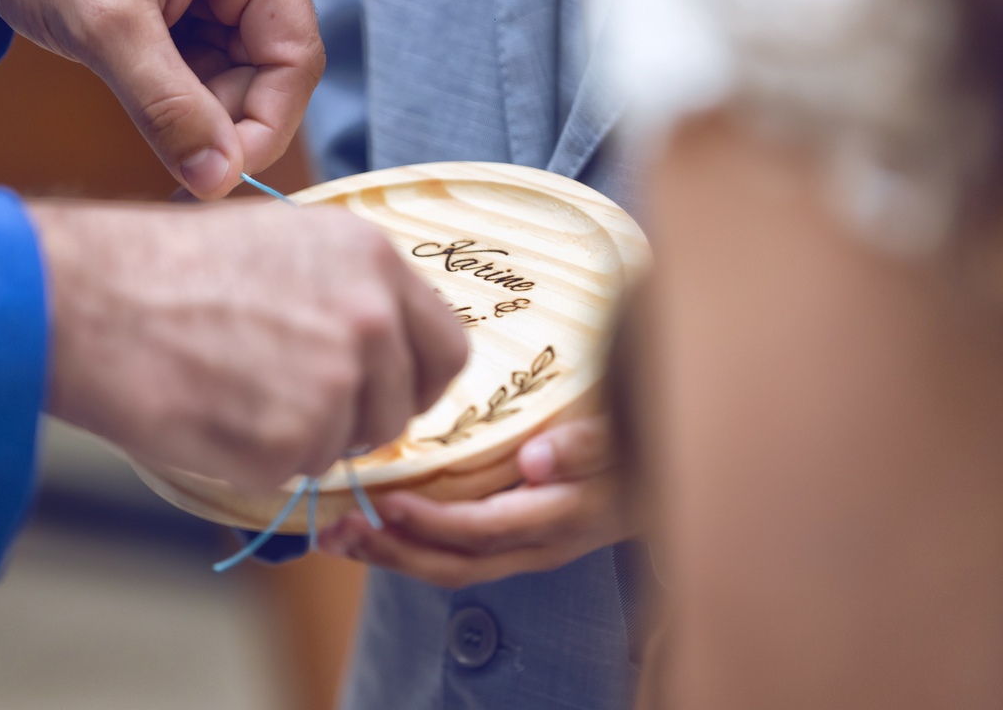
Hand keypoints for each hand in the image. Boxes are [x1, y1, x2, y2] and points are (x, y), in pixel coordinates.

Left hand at [0, 0, 322, 198]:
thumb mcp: (104, 25)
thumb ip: (167, 107)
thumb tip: (217, 179)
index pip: (293, 57)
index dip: (266, 125)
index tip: (220, 175)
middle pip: (267, 69)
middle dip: (221, 118)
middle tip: (175, 152)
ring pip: (234, 72)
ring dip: (193, 106)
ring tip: (135, 96)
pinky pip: (201, 61)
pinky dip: (173, 89)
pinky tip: (133, 81)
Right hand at [27, 199, 467, 490]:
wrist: (87, 298)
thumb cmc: (168, 270)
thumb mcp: (283, 245)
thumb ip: (349, 292)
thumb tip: (385, 347)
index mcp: (373, 257)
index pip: (448, 348)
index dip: (415, 380)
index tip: (385, 391)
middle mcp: (371, 315)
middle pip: (404, 405)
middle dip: (361, 417)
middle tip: (294, 402)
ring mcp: (338, 379)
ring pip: (350, 442)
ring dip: (305, 436)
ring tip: (237, 391)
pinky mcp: (296, 436)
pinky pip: (298, 471)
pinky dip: (261, 459)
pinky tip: (215, 412)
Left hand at [318, 416, 640, 588]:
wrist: (664, 473)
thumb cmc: (639, 441)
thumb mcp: (625, 435)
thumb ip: (587, 445)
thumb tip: (537, 459)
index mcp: (561, 519)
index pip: (485, 529)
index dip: (433, 523)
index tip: (384, 503)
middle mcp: (538, 546)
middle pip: (455, 564)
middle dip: (393, 552)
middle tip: (339, 530)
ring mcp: (524, 551)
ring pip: (449, 567)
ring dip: (391, 555)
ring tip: (338, 537)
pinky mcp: (512, 544)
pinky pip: (455, 556)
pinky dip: (408, 545)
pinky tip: (371, 528)